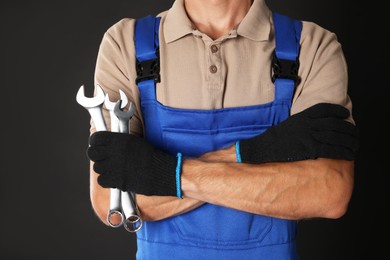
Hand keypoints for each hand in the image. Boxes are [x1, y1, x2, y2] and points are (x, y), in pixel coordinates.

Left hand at [86, 132, 180, 196]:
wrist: (160, 171)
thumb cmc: (150, 156)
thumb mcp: (134, 142)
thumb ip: (118, 142)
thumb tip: (107, 145)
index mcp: (118, 140)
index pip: (95, 138)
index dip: (95, 143)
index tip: (98, 146)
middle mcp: (113, 152)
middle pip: (91, 153)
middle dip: (96, 156)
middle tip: (103, 158)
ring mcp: (113, 166)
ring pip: (97, 168)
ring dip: (103, 169)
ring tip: (114, 169)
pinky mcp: (115, 180)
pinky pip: (102, 180)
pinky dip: (107, 180)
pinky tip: (116, 178)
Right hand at [237, 103, 358, 162]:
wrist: (266, 147)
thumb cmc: (276, 137)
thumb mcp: (290, 124)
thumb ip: (303, 122)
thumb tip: (316, 126)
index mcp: (303, 116)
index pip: (325, 109)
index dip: (338, 111)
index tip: (345, 114)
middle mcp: (309, 124)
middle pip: (335, 124)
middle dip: (349, 129)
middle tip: (356, 134)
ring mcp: (310, 135)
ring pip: (337, 137)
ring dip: (350, 141)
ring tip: (356, 145)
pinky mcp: (311, 148)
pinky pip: (333, 149)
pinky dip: (344, 152)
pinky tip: (350, 155)